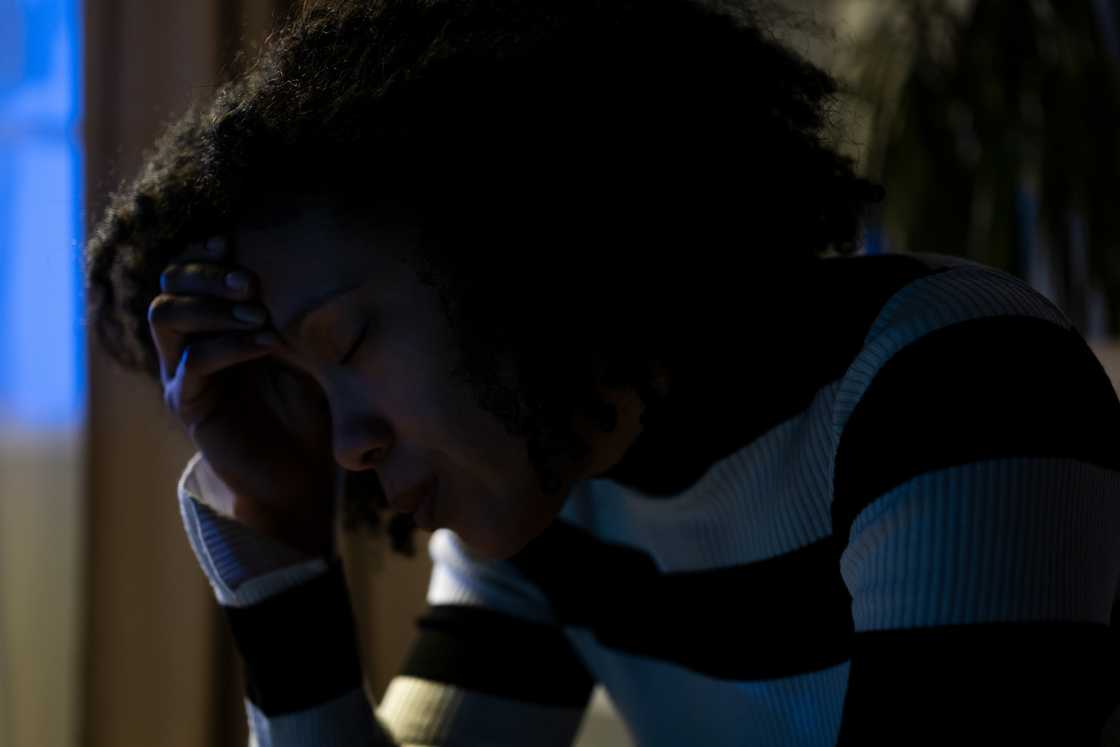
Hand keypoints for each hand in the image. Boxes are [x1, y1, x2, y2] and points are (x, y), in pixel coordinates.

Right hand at [150, 235, 337, 556]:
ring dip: (211, 305)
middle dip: (207, 273)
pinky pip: (192, 363)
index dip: (204, 250)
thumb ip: (295, 312)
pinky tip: (265, 343)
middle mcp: (188, 341)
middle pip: (169, 283)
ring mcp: (182, 373)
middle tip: (251, 281)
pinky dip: (229, 346)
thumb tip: (312, 263)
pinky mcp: (188, 405)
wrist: (298, 474)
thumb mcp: (306, 349)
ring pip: (165, 316)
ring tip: (259, 313)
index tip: (235, 240)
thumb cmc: (308, 406)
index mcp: (212, 320)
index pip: (188, 268)